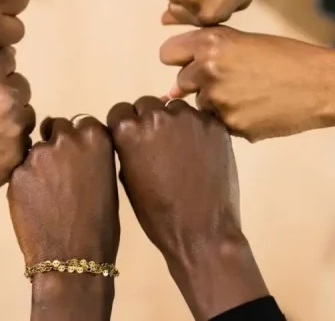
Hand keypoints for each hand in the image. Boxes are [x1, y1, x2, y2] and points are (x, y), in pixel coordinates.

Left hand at [8, 116, 118, 320]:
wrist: (73, 257)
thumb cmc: (100, 224)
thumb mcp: (106, 180)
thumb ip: (90, 157)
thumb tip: (77, 153)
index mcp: (96, 138)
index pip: (82, 122)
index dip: (77, 138)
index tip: (77, 154)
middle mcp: (66, 138)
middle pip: (56, 126)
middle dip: (56, 142)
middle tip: (59, 170)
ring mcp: (38, 154)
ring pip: (36, 149)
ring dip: (40, 163)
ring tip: (46, 193)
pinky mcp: (17, 172)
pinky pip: (21, 170)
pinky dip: (26, 182)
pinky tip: (34, 203)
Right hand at [107, 97, 266, 319]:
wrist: (202, 231)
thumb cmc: (157, 214)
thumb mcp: (126, 179)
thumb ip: (126, 148)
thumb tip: (132, 134)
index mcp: (128, 130)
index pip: (120, 110)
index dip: (125, 125)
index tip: (133, 139)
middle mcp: (157, 115)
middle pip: (147, 103)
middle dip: (148, 120)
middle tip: (158, 145)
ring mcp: (189, 118)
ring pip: (175, 107)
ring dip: (174, 122)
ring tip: (182, 150)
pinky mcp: (214, 125)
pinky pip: (200, 118)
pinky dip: (198, 130)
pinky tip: (200, 153)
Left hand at [160, 26, 334, 143]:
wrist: (322, 85)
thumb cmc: (285, 58)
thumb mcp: (244, 42)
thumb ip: (205, 53)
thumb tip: (170, 89)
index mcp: (210, 43)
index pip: (167, 54)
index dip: (182, 59)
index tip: (196, 62)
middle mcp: (208, 70)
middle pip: (181, 82)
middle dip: (200, 83)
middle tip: (236, 79)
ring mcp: (218, 100)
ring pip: (201, 105)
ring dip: (218, 103)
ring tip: (252, 94)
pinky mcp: (231, 125)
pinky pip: (219, 124)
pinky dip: (234, 119)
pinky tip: (259, 109)